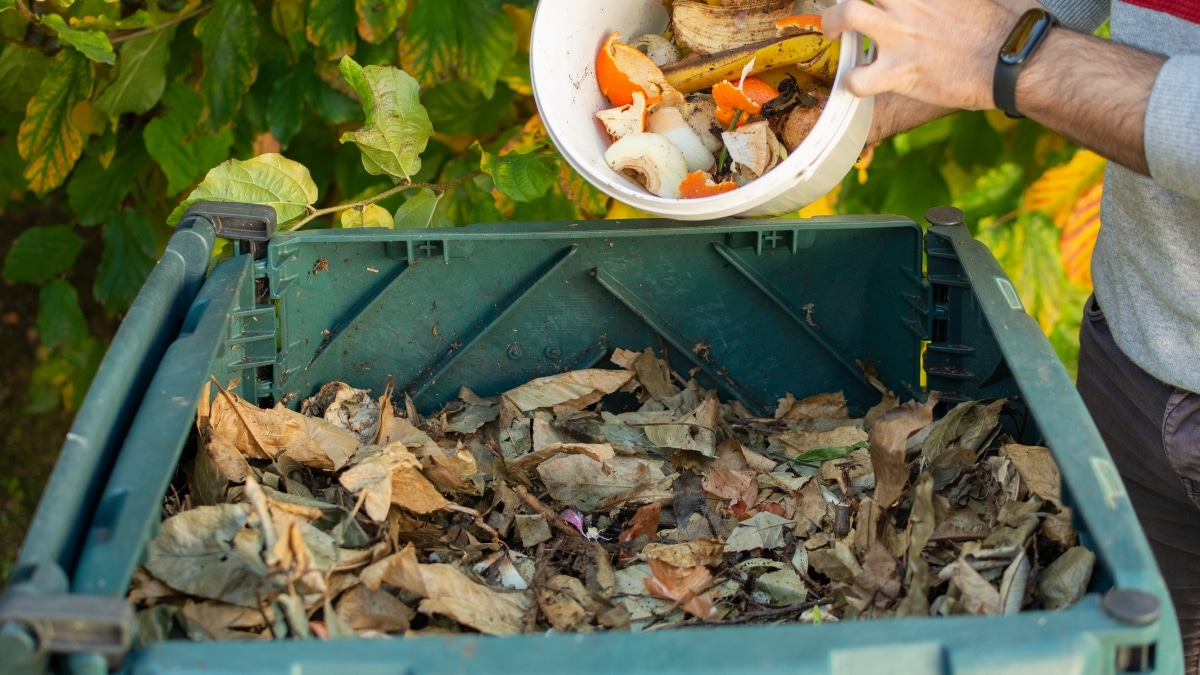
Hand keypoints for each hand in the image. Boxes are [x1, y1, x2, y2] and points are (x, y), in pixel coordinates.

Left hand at [823, 0, 1016, 109]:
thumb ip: (937, 0)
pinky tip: (856, 82)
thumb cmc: (993, 27)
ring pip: (847, 14)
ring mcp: (900, 34)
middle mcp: (907, 3)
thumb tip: (934, 4)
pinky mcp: (899, 72)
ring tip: (833, 34)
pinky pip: (857, 78)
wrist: (1008, 59)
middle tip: (842, 7)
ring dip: (832, 23)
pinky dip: (850, 82)